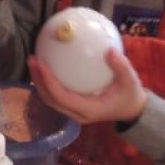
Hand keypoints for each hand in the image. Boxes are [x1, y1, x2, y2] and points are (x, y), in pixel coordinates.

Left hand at [27, 49, 146, 124]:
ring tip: (33, 61)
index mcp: (89, 110)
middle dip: (38, 80)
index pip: (62, 97)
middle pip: (50, 99)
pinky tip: (45, 65)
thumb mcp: (130, 81)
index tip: (41, 63)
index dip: (48, 81)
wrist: (132, 110)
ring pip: (50, 99)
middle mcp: (77, 114)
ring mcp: (74, 112)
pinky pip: (55, 95)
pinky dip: (47, 82)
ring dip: (39, 81)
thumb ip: (121, 66)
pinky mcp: (73, 106)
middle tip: (32, 59)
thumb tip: (109, 50)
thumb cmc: (130, 95)